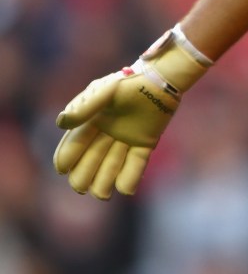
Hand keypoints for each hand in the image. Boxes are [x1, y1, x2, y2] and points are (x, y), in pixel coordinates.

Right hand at [53, 26, 211, 198]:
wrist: (161, 80)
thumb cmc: (130, 82)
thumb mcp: (106, 90)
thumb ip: (86, 107)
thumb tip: (60, 123)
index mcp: (91, 122)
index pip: (73, 146)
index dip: (66, 158)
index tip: (63, 168)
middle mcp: (105, 135)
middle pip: (87, 165)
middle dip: (82, 178)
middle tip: (83, 186)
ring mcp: (125, 142)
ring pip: (108, 172)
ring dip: (103, 184)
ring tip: (103, 193)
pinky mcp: (144, 145)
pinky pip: (135, 169)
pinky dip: (129, 181)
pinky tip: (125, 188)